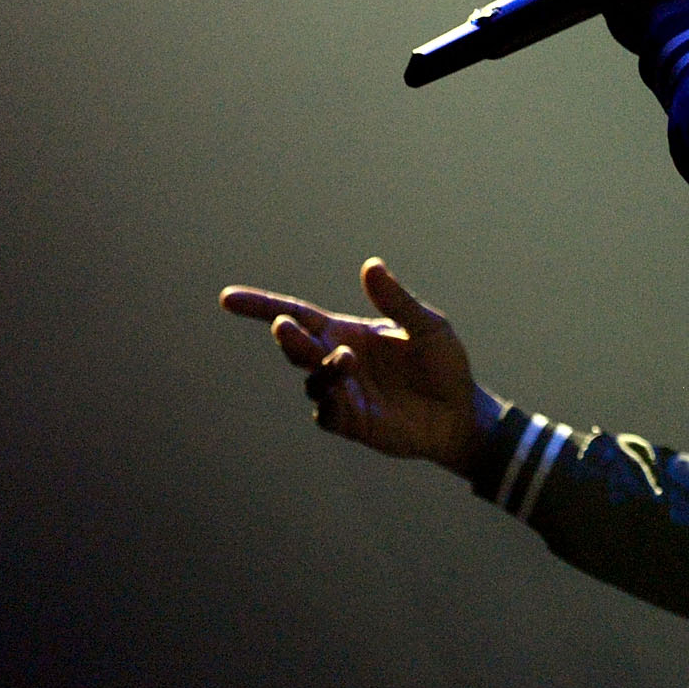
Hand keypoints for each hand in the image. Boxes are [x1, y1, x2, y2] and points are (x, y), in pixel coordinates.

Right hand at [217, 259, 498, 468]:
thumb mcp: (427, 326)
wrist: (460, 412)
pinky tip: (347, 394)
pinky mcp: (352, 422)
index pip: (296, 314)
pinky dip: (331, 402)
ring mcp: (341, 393)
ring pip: (312, 381)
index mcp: (346, 331)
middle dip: (287, 337)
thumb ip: (397, 301)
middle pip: (296, 347)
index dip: (260, 307)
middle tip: (285, 327)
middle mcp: (336, 360)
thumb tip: (371, 265)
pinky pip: (327, 413)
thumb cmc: (442, 364)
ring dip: (322, 369)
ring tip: (346, 360)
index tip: (228, 299)